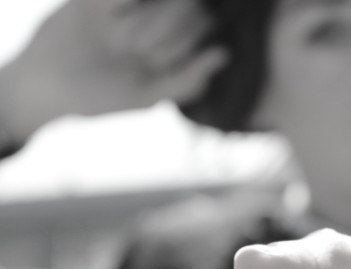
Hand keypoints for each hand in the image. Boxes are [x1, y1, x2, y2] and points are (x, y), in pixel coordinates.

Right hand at [0, 0, 226, 141]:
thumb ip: (188, 80)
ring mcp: (129, 3)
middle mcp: (154, 15)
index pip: (202, 21)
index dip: (184, 40)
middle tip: (137, 54)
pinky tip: (111, 16)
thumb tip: (224, 55)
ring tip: (121, 42)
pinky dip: (125, 3)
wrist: (45, 87)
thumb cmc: (101, 96)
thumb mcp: (147, 96)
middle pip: (186, 5)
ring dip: (151, 18)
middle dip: (167, 30)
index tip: (156, 63)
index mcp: (172, 38)